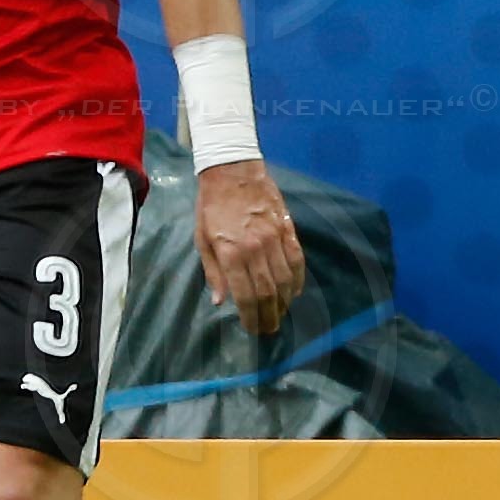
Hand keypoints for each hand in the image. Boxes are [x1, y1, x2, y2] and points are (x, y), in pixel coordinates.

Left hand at [194, 158, 304, 338]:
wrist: (232, 169)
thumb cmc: (211, 205)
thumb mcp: (201, 238)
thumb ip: (212, 271)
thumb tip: (219, 301)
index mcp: (230, 252)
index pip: (245, 295)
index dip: (250, 317)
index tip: (251, 329)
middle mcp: (255, 249)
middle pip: (267, 293)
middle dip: (269, 316)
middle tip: (268, 330)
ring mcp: (274, 239)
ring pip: (285, 280)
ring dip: (284, 303)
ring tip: (279, 315)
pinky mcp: (287, 230)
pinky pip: (297, 261)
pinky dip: (298, 280)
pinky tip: (294, 292)